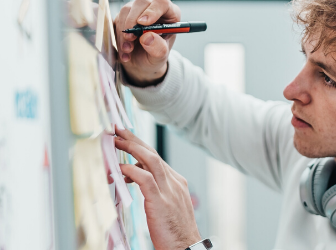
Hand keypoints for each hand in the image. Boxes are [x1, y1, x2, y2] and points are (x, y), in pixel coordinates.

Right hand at [114, 0, 180, 86]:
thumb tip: (147, 37)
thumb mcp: (160, 57)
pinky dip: (117, 37)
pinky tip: (124, 52)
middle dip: (133, 21)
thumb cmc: (155, 56)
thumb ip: (158, 48)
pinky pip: (116, 20)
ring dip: (124, 31)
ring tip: (128, 50)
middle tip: (130, 38)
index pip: (162, 2)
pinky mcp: (123, 17)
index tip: (143, 23)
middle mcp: (152, 8)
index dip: (152, 10)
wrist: (142, 63)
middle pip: (141, 3)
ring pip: (126, 11)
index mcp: (169, 14)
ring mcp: (137, 11)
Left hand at [114, 126, 200, 249]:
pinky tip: (121, 169)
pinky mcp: (161, 201)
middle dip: (134, 140)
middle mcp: (174, 182)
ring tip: (116, 141)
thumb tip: (133, 177)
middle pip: (153, 153)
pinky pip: (146, 179)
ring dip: (132, 148)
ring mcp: (169, 190)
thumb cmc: (175, 232)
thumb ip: (154, 190)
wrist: (186, 247)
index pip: (156, 158)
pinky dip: (132, 171)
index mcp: (176, 183)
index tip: (126, 138)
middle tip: (118, 130)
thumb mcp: (165, 206)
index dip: (140, 146)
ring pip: (151, 160)